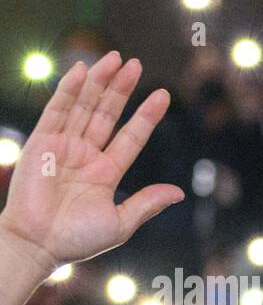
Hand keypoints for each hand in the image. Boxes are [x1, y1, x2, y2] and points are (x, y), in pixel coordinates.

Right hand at [0, 53, 181, 301]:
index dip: (146, 116)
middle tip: (136, 64)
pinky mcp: (42, 142)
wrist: (40, 245)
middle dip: (121, 89)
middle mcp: (86, 154)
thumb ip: (147, 203)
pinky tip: (83, 71)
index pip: (131, 136)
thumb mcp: (121, 222)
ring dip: (99, 82)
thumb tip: (180, 192)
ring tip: (115, 59)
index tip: (162, 95)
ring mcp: (64, 146)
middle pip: (107, 114)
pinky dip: (69, 90)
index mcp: (107, 172)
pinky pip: (57, 110)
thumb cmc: (78, 239)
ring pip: (85, 106)